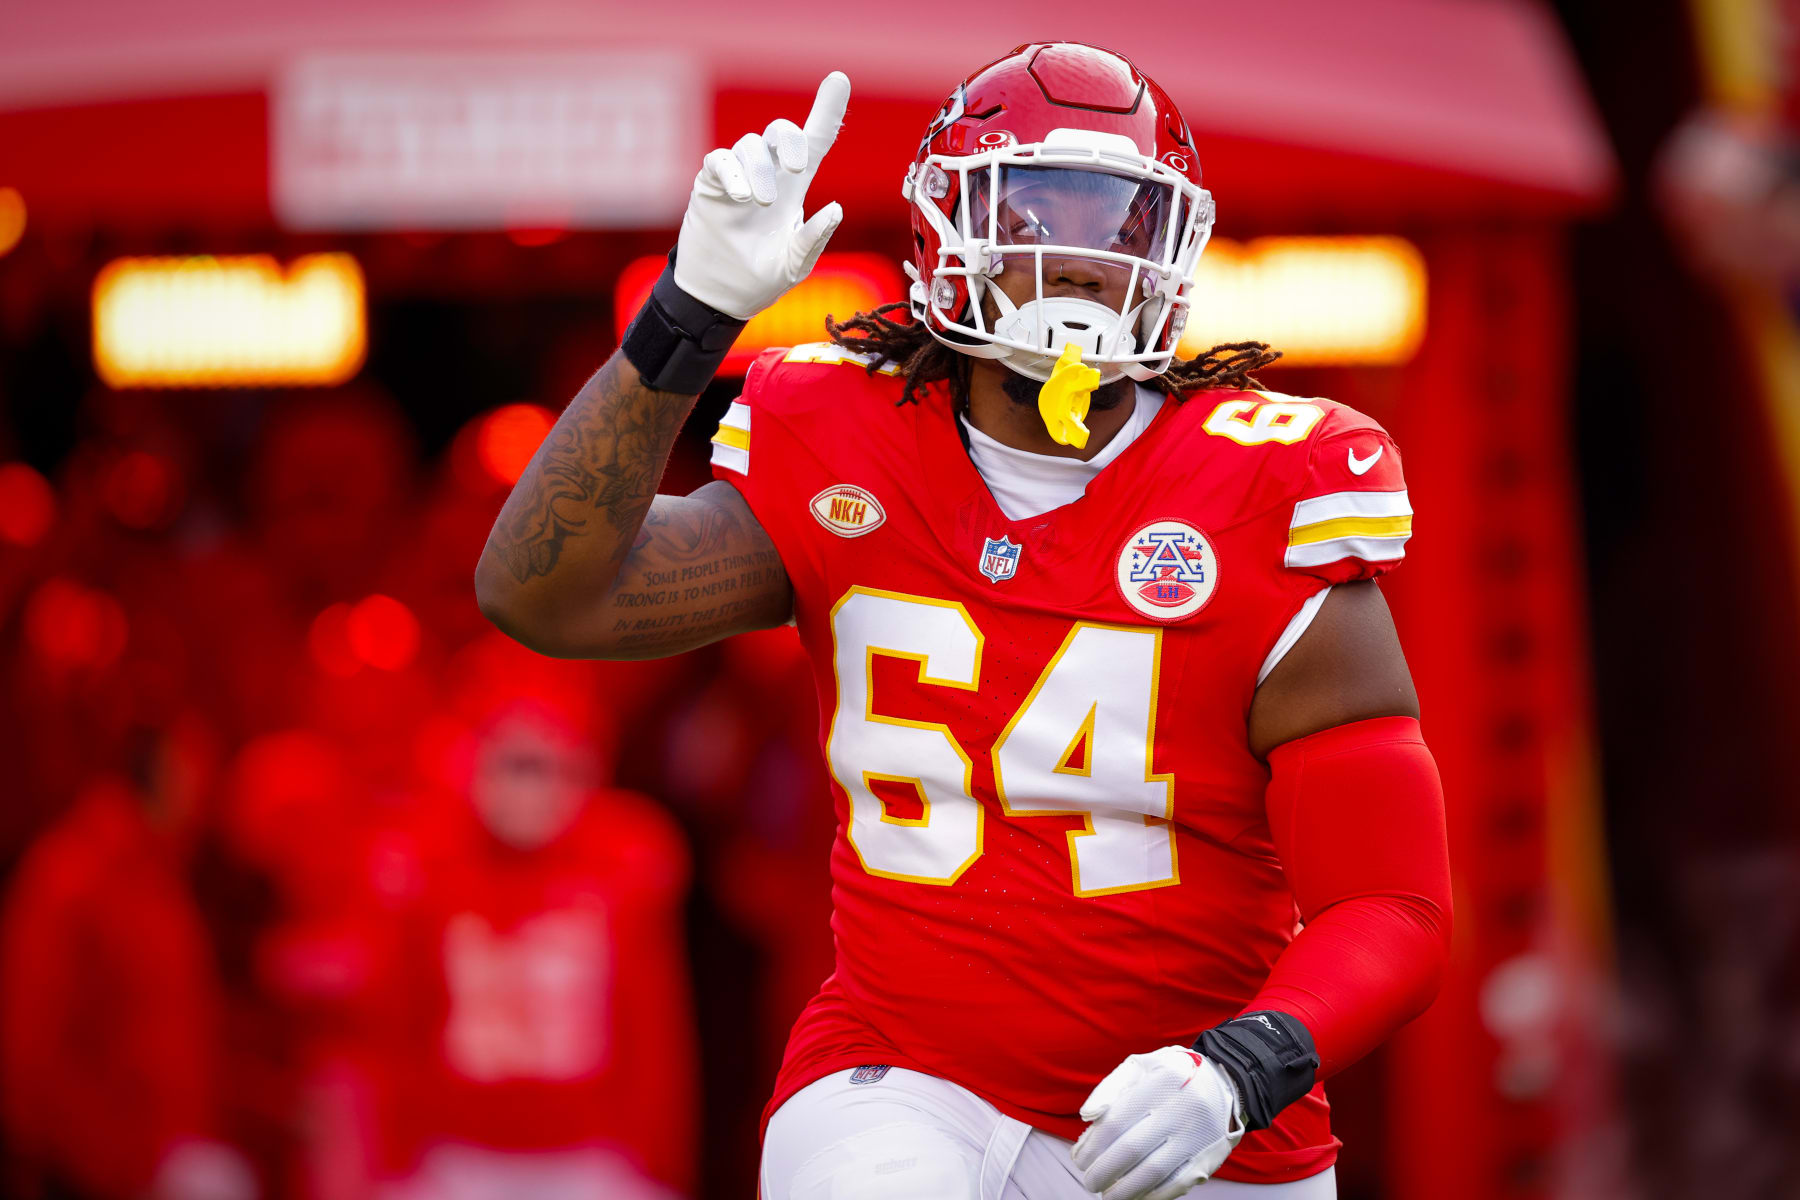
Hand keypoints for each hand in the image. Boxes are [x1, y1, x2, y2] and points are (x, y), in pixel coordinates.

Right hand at [673, 72, 849, 319]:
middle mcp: (768, 175)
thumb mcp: (794, 264)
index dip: (827, 110)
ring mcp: (737, 176)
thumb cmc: (760, 278)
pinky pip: (720, 160)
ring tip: (760, 203)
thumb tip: (835, 209)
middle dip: (792, 140)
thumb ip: (813, 240)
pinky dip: (732, 171)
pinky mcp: (711, 184)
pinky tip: (741, 195)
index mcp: (794, 189)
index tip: (839, 80)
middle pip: (781, 132)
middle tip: (799, 168)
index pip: (815, 141)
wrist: (718, 296)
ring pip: (750, 145)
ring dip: (760, 169)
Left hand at [1071, 1046, 1245, 1199]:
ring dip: (1124, 1190)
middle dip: (1103, 1172)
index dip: (1091, 1146)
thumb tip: (1086, 1116)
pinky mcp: (1208, 1159)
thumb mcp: (1141, 1066)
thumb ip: (1110, 1088)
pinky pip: (1176, 1184)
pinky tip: (1135, 1197)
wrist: (1225, 1083)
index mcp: (1160, 1081)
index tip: (1079, 1159)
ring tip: (1108, 1195)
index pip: (1115, 1122)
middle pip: (1131, 1150)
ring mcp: (1197, 1136)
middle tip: (1089, 1181)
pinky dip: (1152, 1196)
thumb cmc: (1171, 1075)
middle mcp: (1181, 1108)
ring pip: (1153, 1172)